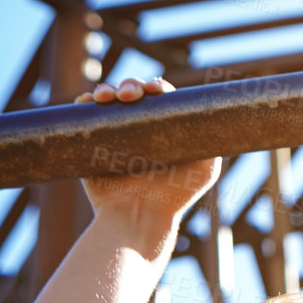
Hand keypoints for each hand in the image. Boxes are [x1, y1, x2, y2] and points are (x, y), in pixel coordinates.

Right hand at [75, 77, 220, 225]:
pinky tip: (86, 99)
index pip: (158, 97)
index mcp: (163, 129)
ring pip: (108, 100)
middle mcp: (138, 129)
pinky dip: (83, 101)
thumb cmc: (175, 196)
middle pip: (132, 93)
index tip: (154, 89)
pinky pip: (84, 115)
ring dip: (106, 89)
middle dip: (130, 85)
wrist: (139, 217)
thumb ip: (212, 142)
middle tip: (128, 95)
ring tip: (105, 97)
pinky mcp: (91, 144)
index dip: (155, 87)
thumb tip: (218, 116)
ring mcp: (113, 134)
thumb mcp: (204, 168)